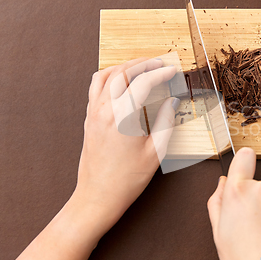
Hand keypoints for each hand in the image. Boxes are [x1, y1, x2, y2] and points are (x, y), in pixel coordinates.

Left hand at [74, 57, 178, 227]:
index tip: (172, 70)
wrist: (97, 196)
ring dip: (125, 66)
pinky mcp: (89, 118)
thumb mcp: (155, 153)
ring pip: (106, 75)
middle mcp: (105, 110)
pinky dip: (109, 76)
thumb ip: (166, 123)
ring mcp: (94, 113)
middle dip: (143, 63)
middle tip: (160, 63)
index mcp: (123, 118)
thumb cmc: (127, 179)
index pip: (143, 83)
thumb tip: (172, 102)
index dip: (160, 73)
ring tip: (142, 67)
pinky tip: (121, 81)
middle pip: (123, 72)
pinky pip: (95, 86)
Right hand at [208, 148, 260, 259]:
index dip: (243, 160)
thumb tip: (222, 184)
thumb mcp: (217, 230)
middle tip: (248, 223)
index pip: (243, 158)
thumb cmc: (243, 258)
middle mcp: (260, 190)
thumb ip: (217, 201)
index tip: (244, 159)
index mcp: (237, 192)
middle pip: (256, 186)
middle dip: (253, 200)